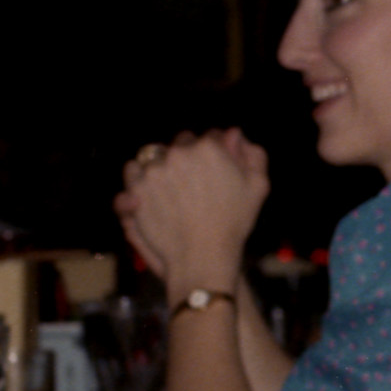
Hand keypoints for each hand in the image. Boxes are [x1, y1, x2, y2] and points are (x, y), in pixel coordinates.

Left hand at [114, 129, 268, 292]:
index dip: (215, 152)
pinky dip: (139, 176)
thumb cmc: (234, 223)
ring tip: (169, 187)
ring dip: (162, 164)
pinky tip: (150, 189)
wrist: (203, 256)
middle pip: (182, 143)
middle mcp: (179, 153)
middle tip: (194, 182)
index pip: (211, 137)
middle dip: (188, 156)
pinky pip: (133, 170)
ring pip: (156, 154)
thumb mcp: (258, 187)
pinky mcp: (136, 187)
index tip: (214, 169)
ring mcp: (155, 170)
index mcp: (209, 148)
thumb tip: (234, 134)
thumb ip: (252, 154)